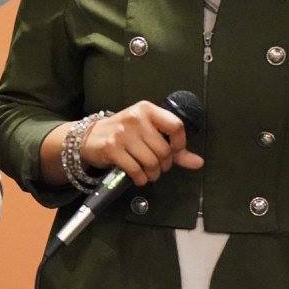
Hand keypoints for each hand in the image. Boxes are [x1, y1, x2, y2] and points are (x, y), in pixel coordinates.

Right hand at [79, 101, 204, 186]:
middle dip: (164, 165)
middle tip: (158, 168)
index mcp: (148, 110)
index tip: (174, 154)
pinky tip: (138, 177)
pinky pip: (135, 170)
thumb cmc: (125, 135)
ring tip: (149, 174)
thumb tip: (198, 163)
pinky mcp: (112, 148)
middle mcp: (136, 118)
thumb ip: (175, 148)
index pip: (176, 126)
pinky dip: (140, 179)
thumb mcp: (148, 133)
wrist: (90, 137)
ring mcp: (123, 133)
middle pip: (164, 149)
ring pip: (151, 162)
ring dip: (153, 174)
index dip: (180, 145)